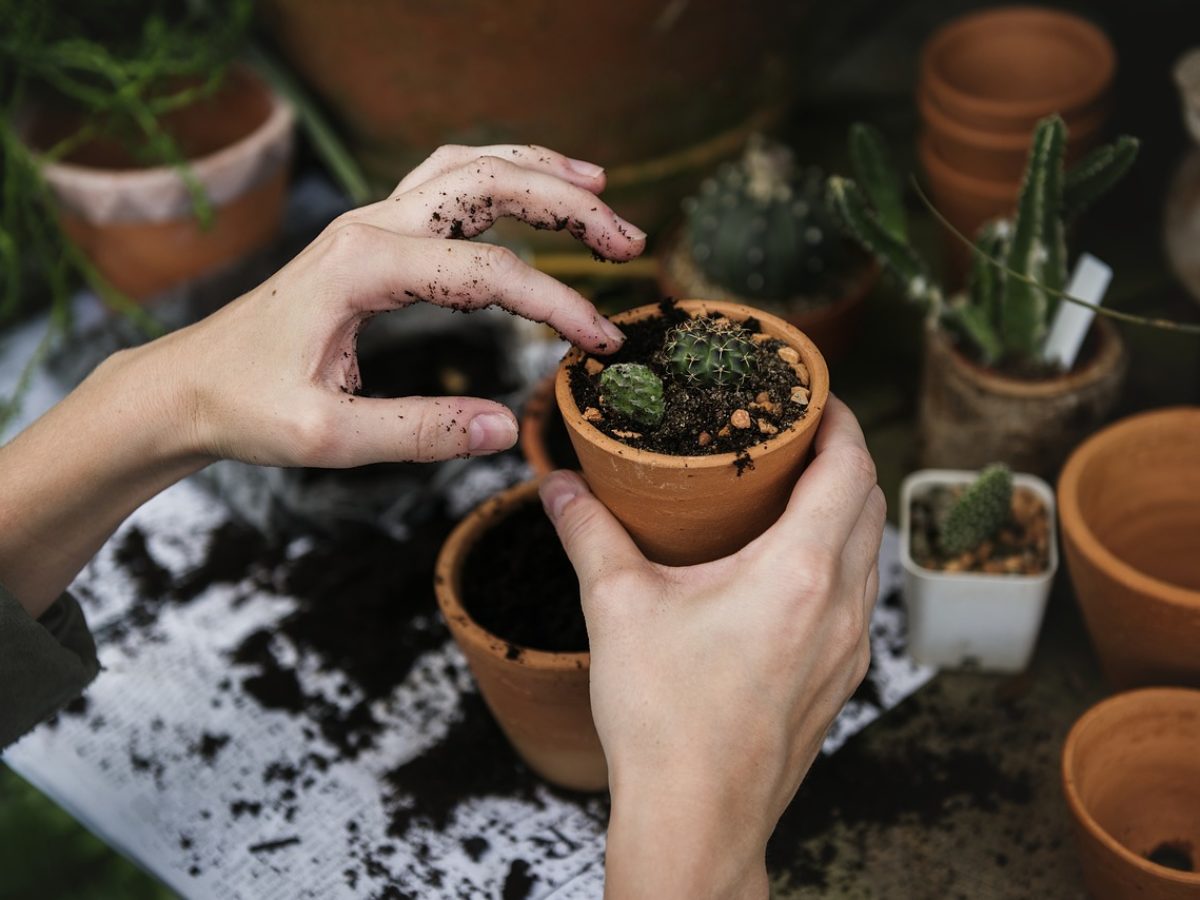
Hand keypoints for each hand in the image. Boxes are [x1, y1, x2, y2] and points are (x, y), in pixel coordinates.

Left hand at [159, 143, 644, 466]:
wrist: (187, 385)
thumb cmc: (246, 407)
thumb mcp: (329, 437)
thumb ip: (421, 432)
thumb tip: (506, 429)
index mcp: (362, 267)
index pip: (489, 273)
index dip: (557, 305)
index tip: (601, 343)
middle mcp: (369, 227)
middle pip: (489, 184)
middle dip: (569, 204)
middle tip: (629, 241)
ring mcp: (369, 223)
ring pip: (468, 168)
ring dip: (538, 172)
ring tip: (600, 188)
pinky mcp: (370, 237)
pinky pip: (444, 184)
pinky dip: (498, 178)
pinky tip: (530, 190)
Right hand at [539, 396, 884, 898]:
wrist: (697, 820)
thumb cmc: (664, 720)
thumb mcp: (617, 608)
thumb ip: (588, 533)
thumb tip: (558, 485)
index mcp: (800, 571)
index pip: (851, 467)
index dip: (840, 419)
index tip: (813, 395)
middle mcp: (842, 605)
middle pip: (870, 502)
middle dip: (843, 457)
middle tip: (794, 434)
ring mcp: (850, 648)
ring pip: (869, 552)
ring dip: (844, 510)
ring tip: (790, 492)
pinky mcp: (841, 680)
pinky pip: (858, 597)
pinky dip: (837, 560)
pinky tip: (786, 568)